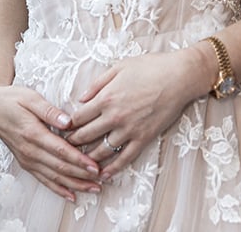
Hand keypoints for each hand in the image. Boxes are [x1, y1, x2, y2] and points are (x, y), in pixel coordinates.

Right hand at [0, 84, 102, 201]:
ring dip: (74, 185)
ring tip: (93, 189)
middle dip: (82, 176)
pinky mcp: (26, 162)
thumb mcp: (31, 98)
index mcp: (33, 133)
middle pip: (60, 167)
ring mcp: (27, 159)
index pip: (60, 150)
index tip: (95, 166)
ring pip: (54, 177)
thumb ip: (49, 110)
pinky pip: (43, 179)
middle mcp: (30, 150)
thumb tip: (68, 122)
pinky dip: (58, 189)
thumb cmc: (13, 99)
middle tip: (102, 179)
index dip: (79, 160)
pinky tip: (71, 195)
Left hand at [67, 49, 203, 177]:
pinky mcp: (143, 138)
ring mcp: (129, 130)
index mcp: (106, 98)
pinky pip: (124, 158)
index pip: (78, 118)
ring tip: (80, 162)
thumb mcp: (120, 67)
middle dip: (73, 143)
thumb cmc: (150, 66)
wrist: (179, 76)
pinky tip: (104, 174)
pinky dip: (113, 169)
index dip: (67, 125)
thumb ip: (98, 83)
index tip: (62, 130)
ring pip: (101, 151)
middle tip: (65, 148)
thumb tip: (81, 98)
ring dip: (88, 159)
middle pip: (85, 136)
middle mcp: (114, 117)